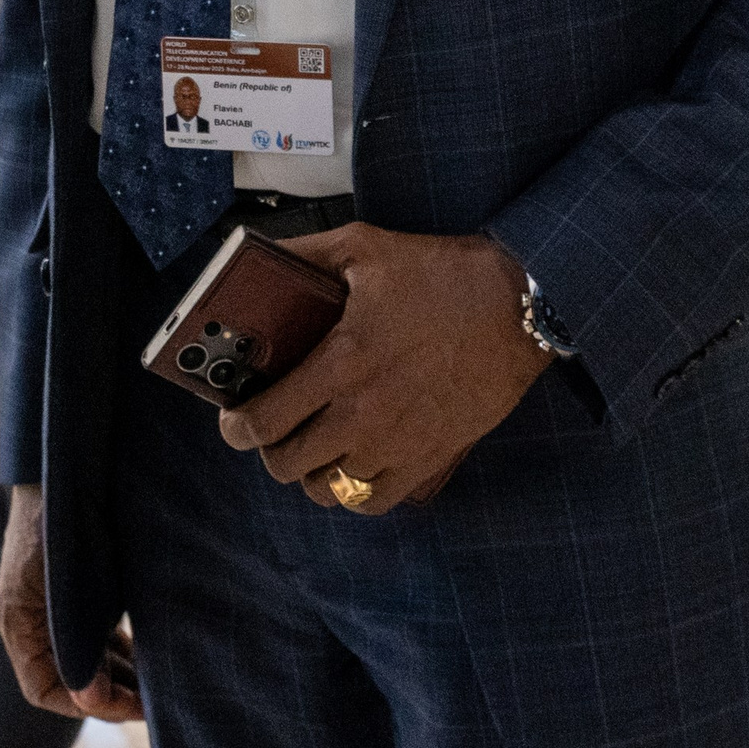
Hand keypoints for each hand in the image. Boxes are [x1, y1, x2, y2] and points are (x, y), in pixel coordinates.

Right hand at [0, 484, 140, 722]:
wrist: (63, 465)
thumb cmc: (60, 520)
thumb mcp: (67, 585)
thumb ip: (75, 640)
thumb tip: (88, 697)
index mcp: (17, 620)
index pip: (43, 689)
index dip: (84, 705)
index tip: (126, 705)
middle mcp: (29, 620)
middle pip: (68, 678)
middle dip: (110, 694)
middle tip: (154, 701)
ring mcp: (49, 606)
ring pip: (84, 659)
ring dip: (118, 675)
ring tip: (157, 682)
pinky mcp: (70, 593)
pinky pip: (91, 636)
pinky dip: (117, 650)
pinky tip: (146, 653)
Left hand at [217, 224, 546, 515]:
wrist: (517, 305)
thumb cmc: (439, 273)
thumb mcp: (361, 247)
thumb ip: (301, 254)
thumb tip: (254, 258)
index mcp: (341, 362)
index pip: (266, 419)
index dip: (237, 427)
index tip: (231, 422)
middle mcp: (364, 413)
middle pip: (289, 463)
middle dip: (268, 448)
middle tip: (270, 428)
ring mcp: (398, 443)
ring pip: (329, 489)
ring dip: (309, 471)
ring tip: (308, 446)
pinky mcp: (430, 458)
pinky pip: (374, 500)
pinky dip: (353, 491)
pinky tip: (350, 466)